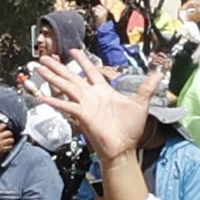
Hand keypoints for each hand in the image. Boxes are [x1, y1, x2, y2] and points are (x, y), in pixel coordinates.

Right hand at [29, 47, 152, 157]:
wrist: (123, 147)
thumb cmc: (130, 129)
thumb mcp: (141, 104)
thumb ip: (147, 87)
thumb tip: (160, 73)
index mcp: (104, 91)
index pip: (91, 71)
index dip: (82, 61)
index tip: (73, 51)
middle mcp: (91, 96)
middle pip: (72, 77)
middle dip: (59, 67)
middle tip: (46, 57)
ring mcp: (85, 105)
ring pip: (66, 87)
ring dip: (52, 77)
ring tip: (39, 68)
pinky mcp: (82, 115)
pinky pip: (66, 106)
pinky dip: (54, 101)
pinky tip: (41, 96)